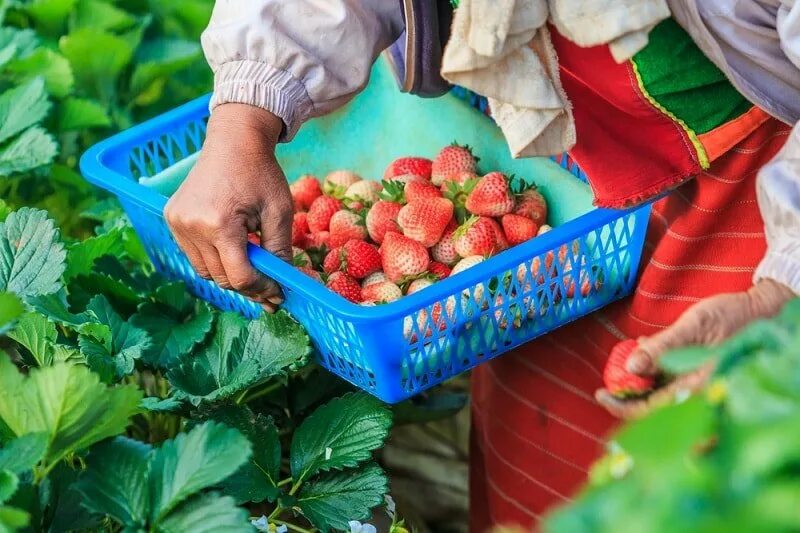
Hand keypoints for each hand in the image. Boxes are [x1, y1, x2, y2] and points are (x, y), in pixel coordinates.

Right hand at [165, 103, 292, 311]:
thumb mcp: (279, 212)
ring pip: (205, 272)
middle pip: (221, 278)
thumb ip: (280, 252)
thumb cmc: (261, 173)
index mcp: (219, 224)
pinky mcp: (172, 218)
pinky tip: (233, 249)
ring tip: (253, 266)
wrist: (234, 140)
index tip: (279, 293)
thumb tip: (283, 285)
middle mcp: (190, 226)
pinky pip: (194, 255)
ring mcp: (177, 222)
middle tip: (271, 287)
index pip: (239, 276)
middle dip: (248, 286)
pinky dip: (214, 260)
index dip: (262, 289)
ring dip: (230, 274)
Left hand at [596, 279, 794, 418]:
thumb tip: (630, 368)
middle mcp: (696, 393)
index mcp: (696, 388)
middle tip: (607, 378)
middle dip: (627, 393)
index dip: (622, 406)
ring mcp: (695, 385)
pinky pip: (667, 380)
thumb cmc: (730, 317)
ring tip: (625, 355)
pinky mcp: (695, 375)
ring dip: (638, 379)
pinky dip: (651, 368)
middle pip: (652, 405)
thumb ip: (662, 348)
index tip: (600, 393)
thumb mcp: (691, 327)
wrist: (758, 310)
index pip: (651, 410)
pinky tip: (645, 347)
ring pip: (658, 392)